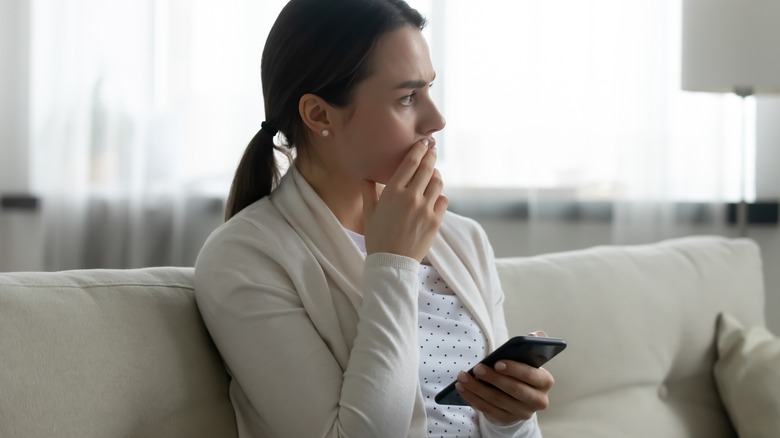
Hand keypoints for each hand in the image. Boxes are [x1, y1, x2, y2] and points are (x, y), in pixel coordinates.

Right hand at [361, 138, 447, 261]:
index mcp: (392, 193)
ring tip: (433, 174)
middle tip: (432, 150)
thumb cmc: (377, 238)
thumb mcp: (369, 213)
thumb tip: (365, 176)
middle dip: (431, 156)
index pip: (410, 163)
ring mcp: (425, 209)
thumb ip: (368, 191)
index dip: (419, 150)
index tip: (423, 142)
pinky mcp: (435, 221)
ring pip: (438, 183)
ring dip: (436, 176)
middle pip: (427, 169)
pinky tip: (435, 196)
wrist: (392, 263)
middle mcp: (411, 197)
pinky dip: (440, 196)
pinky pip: (443, 201)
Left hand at [454, 331, 554, 424]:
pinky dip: (473, 398)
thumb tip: (533, 336)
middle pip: (514, 390)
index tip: (497, 362)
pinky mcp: (506, 419)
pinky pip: (487, 410)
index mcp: (544, 382)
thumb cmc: (521, 370)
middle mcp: (537, 401)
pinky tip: (462, 388)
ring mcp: (522, 413)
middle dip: (493, 378)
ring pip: (497, 400)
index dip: (515, 370)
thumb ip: (535, 342)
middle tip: (477, 368)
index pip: (531, 376)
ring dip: (477, 388)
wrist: (518, 395)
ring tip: (462, 377)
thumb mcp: (530, 357)